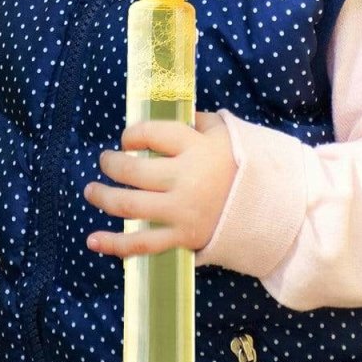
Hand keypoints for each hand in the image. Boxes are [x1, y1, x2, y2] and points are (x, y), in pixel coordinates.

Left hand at [84, 111, 236, 256]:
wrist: (270, 208)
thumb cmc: (242, 165)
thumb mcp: (224, 133)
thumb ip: (196, 122)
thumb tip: (167, 117)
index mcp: (196, 147)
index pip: (150, 133)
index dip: (131, 134)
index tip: (127, 139)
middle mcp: (185, 179)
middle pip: (134, 170)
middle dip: (112, 164)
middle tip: (105, 161)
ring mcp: (182, 211)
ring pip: (130, 206)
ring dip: (104, 198)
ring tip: (91, 191)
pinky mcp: (182, 238)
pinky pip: (143, 244)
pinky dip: (115, 244)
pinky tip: (93, 240)